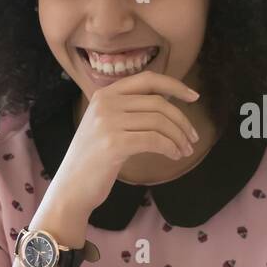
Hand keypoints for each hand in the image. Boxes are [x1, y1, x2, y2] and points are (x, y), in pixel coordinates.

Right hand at [50, 71, 200, 216]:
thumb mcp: (107, 125)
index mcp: (105, 94)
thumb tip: (168, 101)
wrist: (72, 187)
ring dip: (179, 137)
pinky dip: (170, 147)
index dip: (174, 86)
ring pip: (159, 122)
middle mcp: (105, 103)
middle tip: (193, 138)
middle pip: (158, 103)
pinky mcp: (114, 143)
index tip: (194, 97)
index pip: (147, 79)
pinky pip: (154, 140)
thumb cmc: (95, 159)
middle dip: (182, 120)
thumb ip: (130, 110)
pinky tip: (174, 155)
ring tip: (185, 150)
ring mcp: (107, 122)